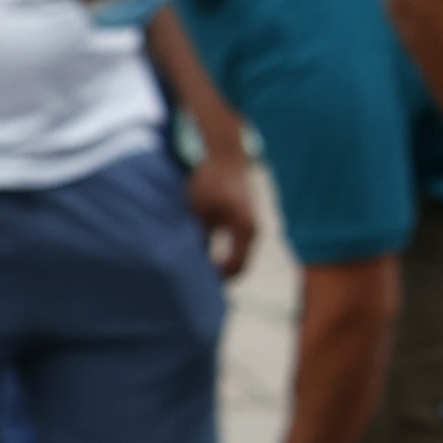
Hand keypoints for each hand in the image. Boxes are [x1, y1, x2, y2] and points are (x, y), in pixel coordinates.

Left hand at [186, 154, 257, 278]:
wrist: (225, 155)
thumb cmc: (211, 180)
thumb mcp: (199, 210)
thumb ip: (198, 237)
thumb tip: (190, 263)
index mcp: (244, 230)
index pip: (235, 268)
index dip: (216, 280)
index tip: (196, 287)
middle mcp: (252, 230)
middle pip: (238, 265)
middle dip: (218, 276)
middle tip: (196, 287)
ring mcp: (249, 225)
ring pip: (236, 255)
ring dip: (219, 264)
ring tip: (197, 272)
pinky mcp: (243, 219)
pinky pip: (234, 245)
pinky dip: (221, 253)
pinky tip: (202, 254)